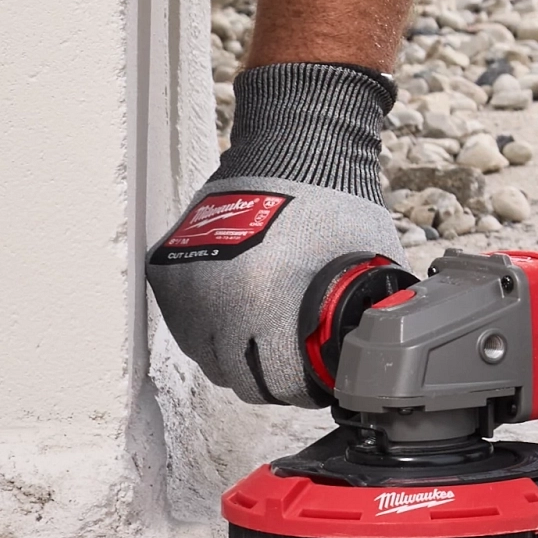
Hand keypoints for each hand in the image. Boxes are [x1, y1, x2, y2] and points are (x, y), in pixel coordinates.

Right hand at [147, 65, 409, 406]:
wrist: (291, 147)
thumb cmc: (332, 203)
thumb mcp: (365, 268)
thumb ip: (362, 318)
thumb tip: (372, 360)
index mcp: (268, 302)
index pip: (276, 383)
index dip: (299, 390)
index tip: (310, 382)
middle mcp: (218, 299)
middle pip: (238, 378)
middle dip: (267, 376)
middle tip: (288, 360)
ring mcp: (186, 286)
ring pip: (207, 357)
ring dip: (234, 355)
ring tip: (262, 333)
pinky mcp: (166, 271)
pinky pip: (184, 326)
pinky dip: (208, 327)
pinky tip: (237, 311)